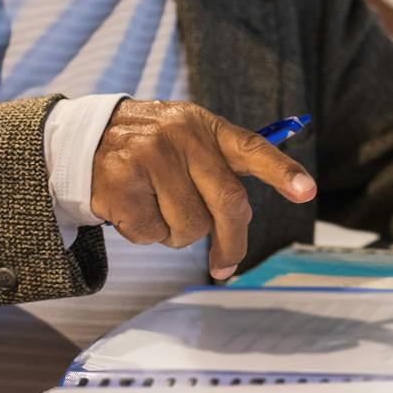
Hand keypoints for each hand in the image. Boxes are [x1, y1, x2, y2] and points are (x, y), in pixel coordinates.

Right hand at [90, 100, 315, 280]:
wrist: (86, 140)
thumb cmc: (153, 151)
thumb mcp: (189, 140)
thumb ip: (221, 169)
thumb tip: (239, 224)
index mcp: (206, 128)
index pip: (252, 148)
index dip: (281, 172)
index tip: (306, 191)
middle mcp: (182, 137)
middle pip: (227, 203)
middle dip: (231, 241)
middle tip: (225, 264)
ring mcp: (149, 158)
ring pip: (189, 227)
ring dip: (178, 234)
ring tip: (158, 209)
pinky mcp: (120, 183)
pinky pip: (151, 234)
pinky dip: (145, 234)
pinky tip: (133, 210)